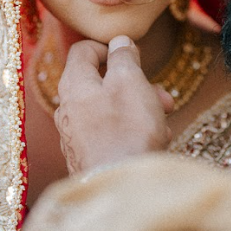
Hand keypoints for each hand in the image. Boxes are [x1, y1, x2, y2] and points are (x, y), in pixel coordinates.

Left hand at [55, 36, 173, 174]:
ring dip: (138, 108)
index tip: (132, 56)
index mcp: (74, 84)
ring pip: (110, 109)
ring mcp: (75, 136)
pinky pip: (110, 133)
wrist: (121, 189)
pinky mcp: (87, 157)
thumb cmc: (127, 129)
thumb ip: (124, 57)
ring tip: (163, 121)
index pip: (83, 50)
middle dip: (134, 84)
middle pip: (100, 82)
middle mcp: (67, 108)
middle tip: (160, 95)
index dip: (109, 47)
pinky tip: (152, 141)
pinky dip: (131, 131)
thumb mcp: (130, 81)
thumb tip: (119, 41)